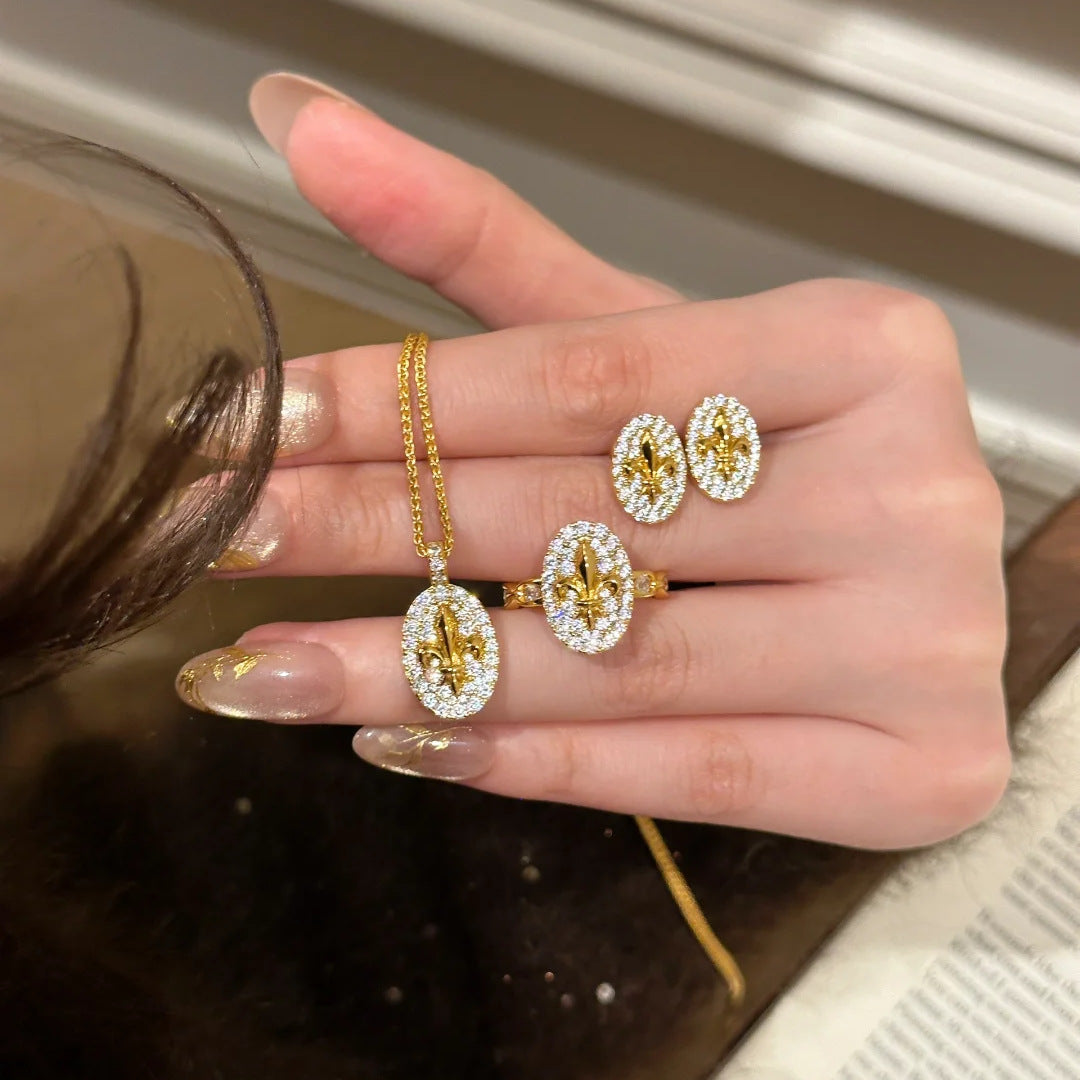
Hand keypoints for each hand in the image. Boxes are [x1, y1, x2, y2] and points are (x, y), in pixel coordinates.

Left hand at [176, 76, 1008, 849]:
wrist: (925, 592)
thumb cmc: (788, 457)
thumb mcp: (661, 346)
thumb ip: (489, 250)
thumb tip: (312, 132)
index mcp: (859, 348)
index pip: (582, 374)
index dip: (398, 402)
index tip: (256, 427)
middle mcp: (908, 488)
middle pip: (582, 510)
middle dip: (372, 527)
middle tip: (230, 537)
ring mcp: (923, 641)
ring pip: (617, 656)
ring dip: (414, 665)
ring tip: (269, 669)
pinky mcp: (916, 772)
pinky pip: (684, 771)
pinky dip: (530, 758)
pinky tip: (410, 734)